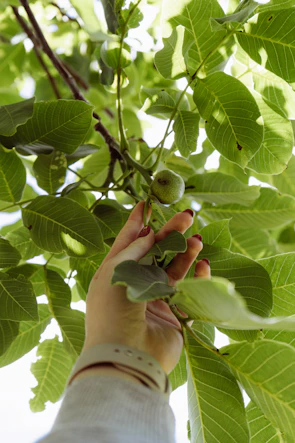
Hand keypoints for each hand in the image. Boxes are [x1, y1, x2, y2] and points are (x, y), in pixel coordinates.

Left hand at [82, 201, 210, 374]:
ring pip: (174, 268)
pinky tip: (204, 265)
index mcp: (115, 273)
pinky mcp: (173, 313)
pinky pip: (189, 290)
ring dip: (186, 252)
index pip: (128, 241)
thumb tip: (148, 231)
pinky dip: (198, 277)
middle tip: (187, 214)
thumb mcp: (116, 271)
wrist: (126, 356)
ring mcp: (155, 298)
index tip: (147, 203)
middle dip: (171, 232)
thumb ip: (134, 249)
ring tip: (198, 239)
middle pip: (156, 251)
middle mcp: (134, 283)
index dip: (138, 222)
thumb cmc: (112, 311)